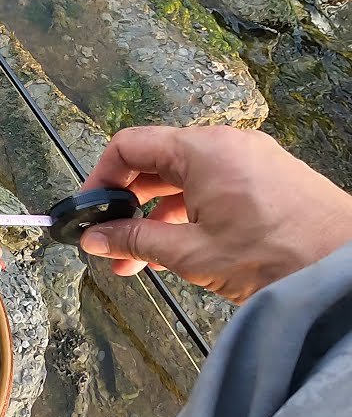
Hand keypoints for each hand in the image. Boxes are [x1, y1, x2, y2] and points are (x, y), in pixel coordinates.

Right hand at [79, 125, 351, 303]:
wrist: (343, 270)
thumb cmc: (273, 255)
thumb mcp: (189, 253)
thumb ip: (134, 241)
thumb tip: (95, 239)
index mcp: (202, 149)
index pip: (130, 145)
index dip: (101, 178)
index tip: (90, 211)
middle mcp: (225, 145)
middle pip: (156, 162)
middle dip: (126, 204)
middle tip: (107, 242)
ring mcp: (249, 161)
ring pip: (183, 180)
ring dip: (155, 216)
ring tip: (136, 260)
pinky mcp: (266, 181)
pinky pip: (212, 188)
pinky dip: (187, 214)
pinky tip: (176, 250)